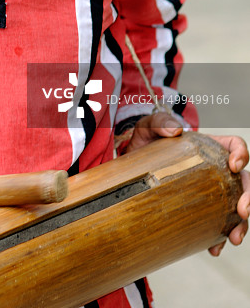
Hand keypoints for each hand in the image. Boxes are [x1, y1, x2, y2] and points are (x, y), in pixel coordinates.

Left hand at [125, 115, 249, 255]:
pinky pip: (215, 223)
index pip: (234, 145)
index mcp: (209, 146)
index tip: (235, 166)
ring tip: (233, 238)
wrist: (132, 161)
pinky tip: (214, 247)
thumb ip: (160, 122)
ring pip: (235, 206)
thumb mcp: (149, 126)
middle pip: (243, 181)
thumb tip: (175, 130)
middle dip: (248, 197)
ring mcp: (210, 190)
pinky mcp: (199, 207)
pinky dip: (218, 237)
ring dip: (239, 224)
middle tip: (243, 212)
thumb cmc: (146, 140)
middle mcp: (215, 168)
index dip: (241, 154)